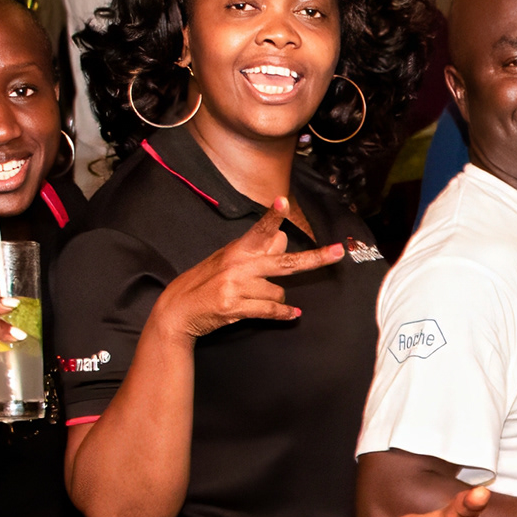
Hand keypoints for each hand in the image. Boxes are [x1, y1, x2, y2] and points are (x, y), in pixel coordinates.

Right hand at [152, 208, 346, 343]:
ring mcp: (236, 286)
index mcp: (237, 250)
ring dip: (276, 299)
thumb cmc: (205, 282)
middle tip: (338, 252)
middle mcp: (238, 265)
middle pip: (286, 262)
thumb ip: (256, 252)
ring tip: (254, 298)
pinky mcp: (235, 306)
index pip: (260, 230)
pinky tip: (292, 314)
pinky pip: (272, 310)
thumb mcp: (227, 261)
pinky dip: (284, 314)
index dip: (272, 217)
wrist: (178, 309)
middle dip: (316, 258)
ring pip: (279, 292)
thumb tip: (283, 239)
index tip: (283, 201)